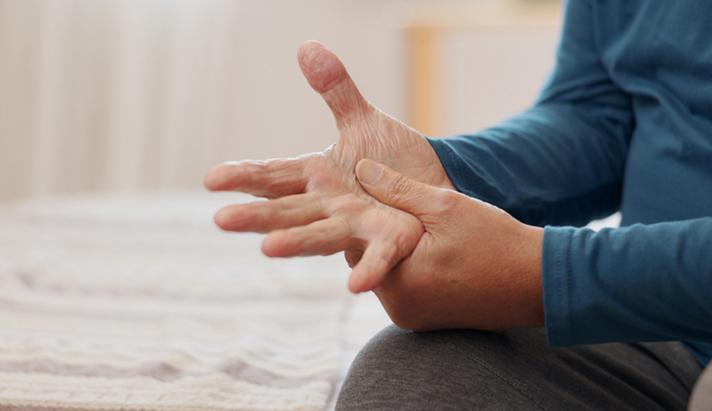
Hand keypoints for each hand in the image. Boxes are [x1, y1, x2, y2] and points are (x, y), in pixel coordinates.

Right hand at [204, 42, 452, 291]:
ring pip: (320, 235)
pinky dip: (367, 270)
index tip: (211, 178)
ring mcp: (354, 226)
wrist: (434, 186)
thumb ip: (335, 90)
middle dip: (254, 216)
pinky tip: (355, 286)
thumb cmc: (392, 159)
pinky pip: (377, 258)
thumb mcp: (363, 121)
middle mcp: (326, 206)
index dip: (243, 176)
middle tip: (221, 219)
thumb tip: (306, 47)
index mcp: (315, 177)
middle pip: (285, 210)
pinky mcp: (389, 241)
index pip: (272, 175)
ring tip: (268, 249)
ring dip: (296, 243)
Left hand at [355, 159, 544, 330]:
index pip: (358, 245)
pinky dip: (414, 270)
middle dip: (383, 238)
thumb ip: (398, 189)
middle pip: (371, 262)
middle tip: (404, 214)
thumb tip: (360, 168)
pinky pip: (407, 289)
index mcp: (398, 282)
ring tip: (422, 233)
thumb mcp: (445, 206)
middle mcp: (399, 309)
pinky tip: (435, 253)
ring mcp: (412, 319)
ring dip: (399, 254)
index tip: (380, 200)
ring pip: (389, 275)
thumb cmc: (494, 241)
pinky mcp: (426, 323)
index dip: (368, 219)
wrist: (538, 282)